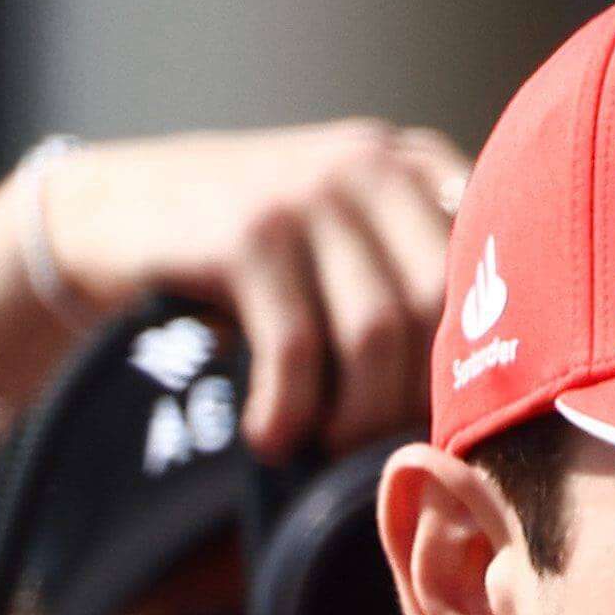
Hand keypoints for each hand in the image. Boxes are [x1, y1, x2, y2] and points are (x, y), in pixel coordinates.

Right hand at [28, 122, 473, 461]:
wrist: (111, 212)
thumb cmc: (252, 256)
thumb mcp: (346, 243)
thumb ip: (420, 280)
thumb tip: (503, 406)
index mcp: (416, 168)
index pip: (498, 270)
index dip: (485, 362)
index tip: (455, 423)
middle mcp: (372, 166)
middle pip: (442, 310)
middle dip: (415, 399)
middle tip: (380, 447)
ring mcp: (309, 191)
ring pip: (377, 334)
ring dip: (355, 416)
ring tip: (327, 449)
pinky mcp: (249, 231)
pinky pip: (299, 349)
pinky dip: (290, 411)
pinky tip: (271, 437)